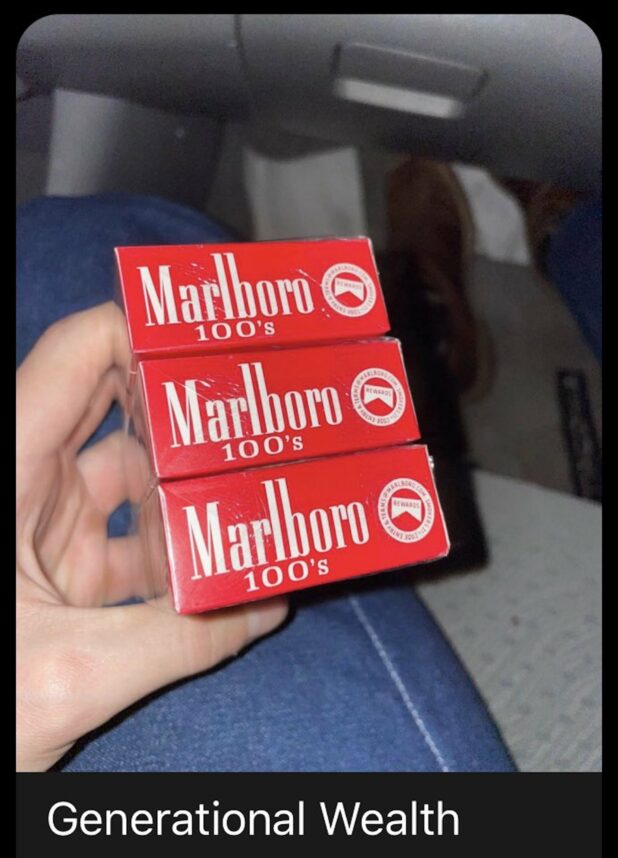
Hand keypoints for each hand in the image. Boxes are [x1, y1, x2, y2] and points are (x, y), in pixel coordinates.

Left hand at [16, 302, 287, 770]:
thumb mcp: (70, 672)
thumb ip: (179, 641)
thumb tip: (267, 605)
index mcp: (6, 472)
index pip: (75, 358)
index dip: (144, 332)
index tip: (220, 340)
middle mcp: (23, 484)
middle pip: (115, 413)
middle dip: (188, 410)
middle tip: (259, 405)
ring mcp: (43, 528)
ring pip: (132, 484)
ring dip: (190, 493)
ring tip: (257, 490)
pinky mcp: (60, 572)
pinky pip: (131, 543)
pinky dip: (176, 554)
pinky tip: (223, 569)